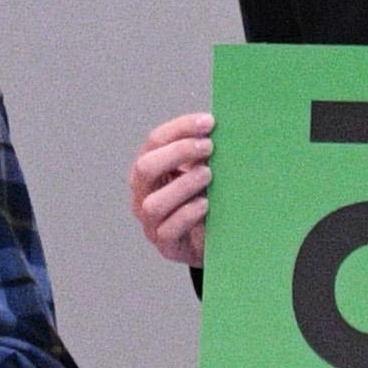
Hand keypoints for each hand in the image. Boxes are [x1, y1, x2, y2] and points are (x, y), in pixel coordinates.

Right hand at [130, 113, 214, 267]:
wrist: (214, 240)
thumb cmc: (206, 196)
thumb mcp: (204, 170)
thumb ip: (205, 152)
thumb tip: (224, 127)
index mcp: (149, 167)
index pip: (155, 141)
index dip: (180, 128)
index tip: (209, 122)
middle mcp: (143, 193)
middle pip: (145, 168)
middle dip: (178, 153)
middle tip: (209, 147)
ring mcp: (151, 222)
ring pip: (153, 203)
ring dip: (182, 185)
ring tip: (208, 174)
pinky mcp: (165, 245)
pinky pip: (167, 231)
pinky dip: (186, 215)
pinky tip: (205, 204)